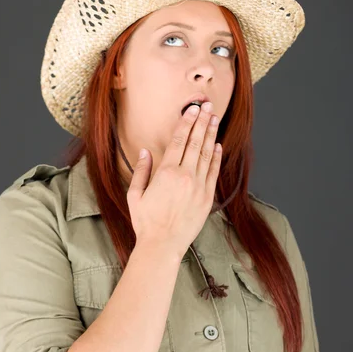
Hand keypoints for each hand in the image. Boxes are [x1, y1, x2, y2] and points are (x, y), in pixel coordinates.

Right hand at [127, 101, 221, 257]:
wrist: (162, 245)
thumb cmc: (145, 222)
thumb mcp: (134, 195)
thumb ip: (141, 171)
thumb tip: (145, 151)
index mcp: (166, 173)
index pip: (178, 141)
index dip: (186, 123)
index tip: (192, 109)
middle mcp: (184, 176)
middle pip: (195, 143)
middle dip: (202, 122)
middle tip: (208, 106)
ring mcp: (198, 186)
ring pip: (206, 154)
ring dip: (210, 134)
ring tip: (214, 119)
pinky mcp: (207, 197)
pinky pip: (213, 172)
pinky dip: (216, 157)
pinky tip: (218, 145)